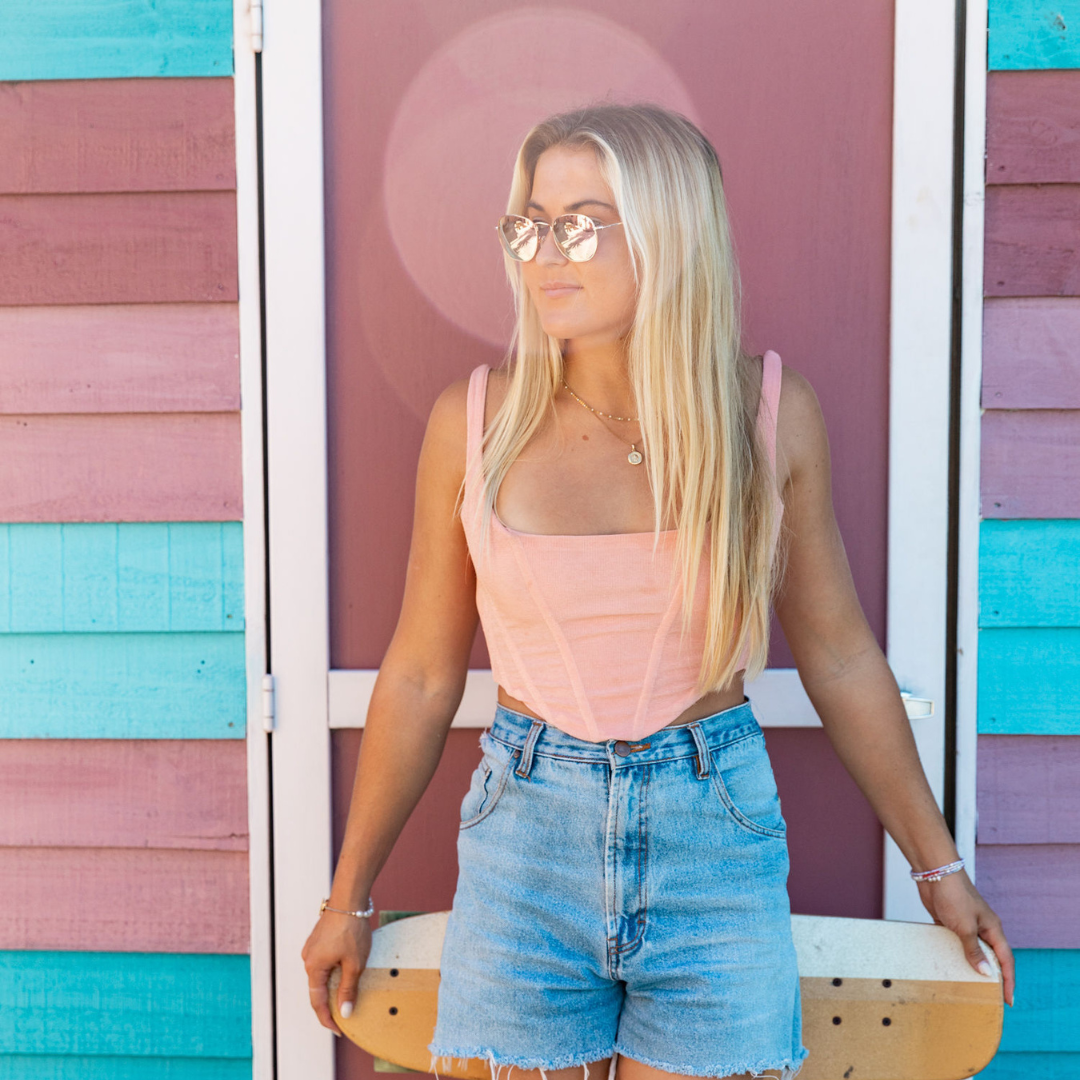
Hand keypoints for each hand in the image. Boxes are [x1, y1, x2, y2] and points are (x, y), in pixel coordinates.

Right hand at [301, 910, 372, 1035]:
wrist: (349, 899)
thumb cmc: (351, 929)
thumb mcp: (354, 963)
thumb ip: (348, 989)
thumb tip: (344, 1012)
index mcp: (313, 967)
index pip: (317, 1002)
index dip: (327, 1018)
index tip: (337, 1030)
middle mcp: (308, 959)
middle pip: (318, 988)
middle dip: (330, 1003)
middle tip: (345, 1016)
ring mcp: (312, 948)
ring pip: (321, 974)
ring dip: (332, 985)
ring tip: (347, 995)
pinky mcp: (318, 940)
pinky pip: (323, 962)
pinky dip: (332, 971)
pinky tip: (344, 971)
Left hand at [916, 870, 1014, 1006]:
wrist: (934, 873)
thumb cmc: (954, 896)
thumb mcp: (966, 927)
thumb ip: (974, 950)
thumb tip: (985, 973)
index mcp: (993, 929)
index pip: (1005, 960)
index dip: (1008, 981)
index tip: (1008, 1000)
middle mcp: (982, 928)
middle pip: (990, 957)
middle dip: (991, 976)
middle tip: (990, 997)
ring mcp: (965, 924)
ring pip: (971, 950)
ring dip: (970, 965)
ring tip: (968, 986)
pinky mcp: (949, 922)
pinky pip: (954, 943)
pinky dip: (952, 954)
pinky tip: (947, 965)